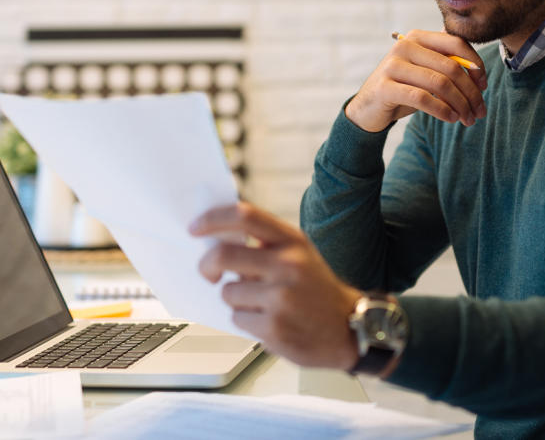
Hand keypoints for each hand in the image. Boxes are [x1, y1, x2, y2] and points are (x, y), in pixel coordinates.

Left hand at [189, 202, 362, 369]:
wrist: (349, 329)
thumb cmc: (317, 290)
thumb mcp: (300, 254)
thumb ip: (266, 244)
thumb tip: (217, 240)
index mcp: (293, 241)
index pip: (245, 216)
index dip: (213, 219)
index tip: (195, 229)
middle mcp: (288, 264)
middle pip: (223, 255)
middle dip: (206, 265)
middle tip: (208, 273)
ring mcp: (281, 297)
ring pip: (228, 292)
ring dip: (235, 300)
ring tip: (261, 304)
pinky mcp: (274, 327)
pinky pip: (238, 318)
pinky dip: (247, 320)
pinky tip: (269, 321)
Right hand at [345, 30, 486, 132]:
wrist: (368, 108)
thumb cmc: (404, 89)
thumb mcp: (426, 73)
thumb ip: (447, 66)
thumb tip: (479, 73)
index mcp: (417, 37)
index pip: (456, 43)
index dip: (476, 64)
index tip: (484, 86)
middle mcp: (404, 46)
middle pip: (451, 67)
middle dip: (471, 92)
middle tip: (480, 111)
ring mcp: (392, 66)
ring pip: (440, 84)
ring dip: (460, 104)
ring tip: (468, 119)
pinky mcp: (385, 88)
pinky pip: (422, 98)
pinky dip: (442, 110)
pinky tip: (451, 118)